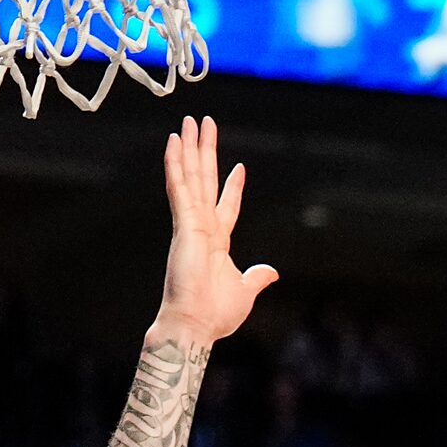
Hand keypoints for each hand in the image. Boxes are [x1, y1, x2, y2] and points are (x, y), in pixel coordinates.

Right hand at [156, 117, 277, 343]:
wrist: (196, 324)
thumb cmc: (215, 313)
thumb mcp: (245, 290)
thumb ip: (256, 278)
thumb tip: (271, 272)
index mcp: (217, 241)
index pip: (226, 205)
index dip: (232, 186)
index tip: (239, 166)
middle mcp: (202, 227)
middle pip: (204, 180)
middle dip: (205, 152)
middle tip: (204, 124)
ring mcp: (191, 223)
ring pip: (190, 177)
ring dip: (190, 149)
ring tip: (189, 122)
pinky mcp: (184, 224)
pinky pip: (179, 188)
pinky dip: (176, 164)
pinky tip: (175, 143)